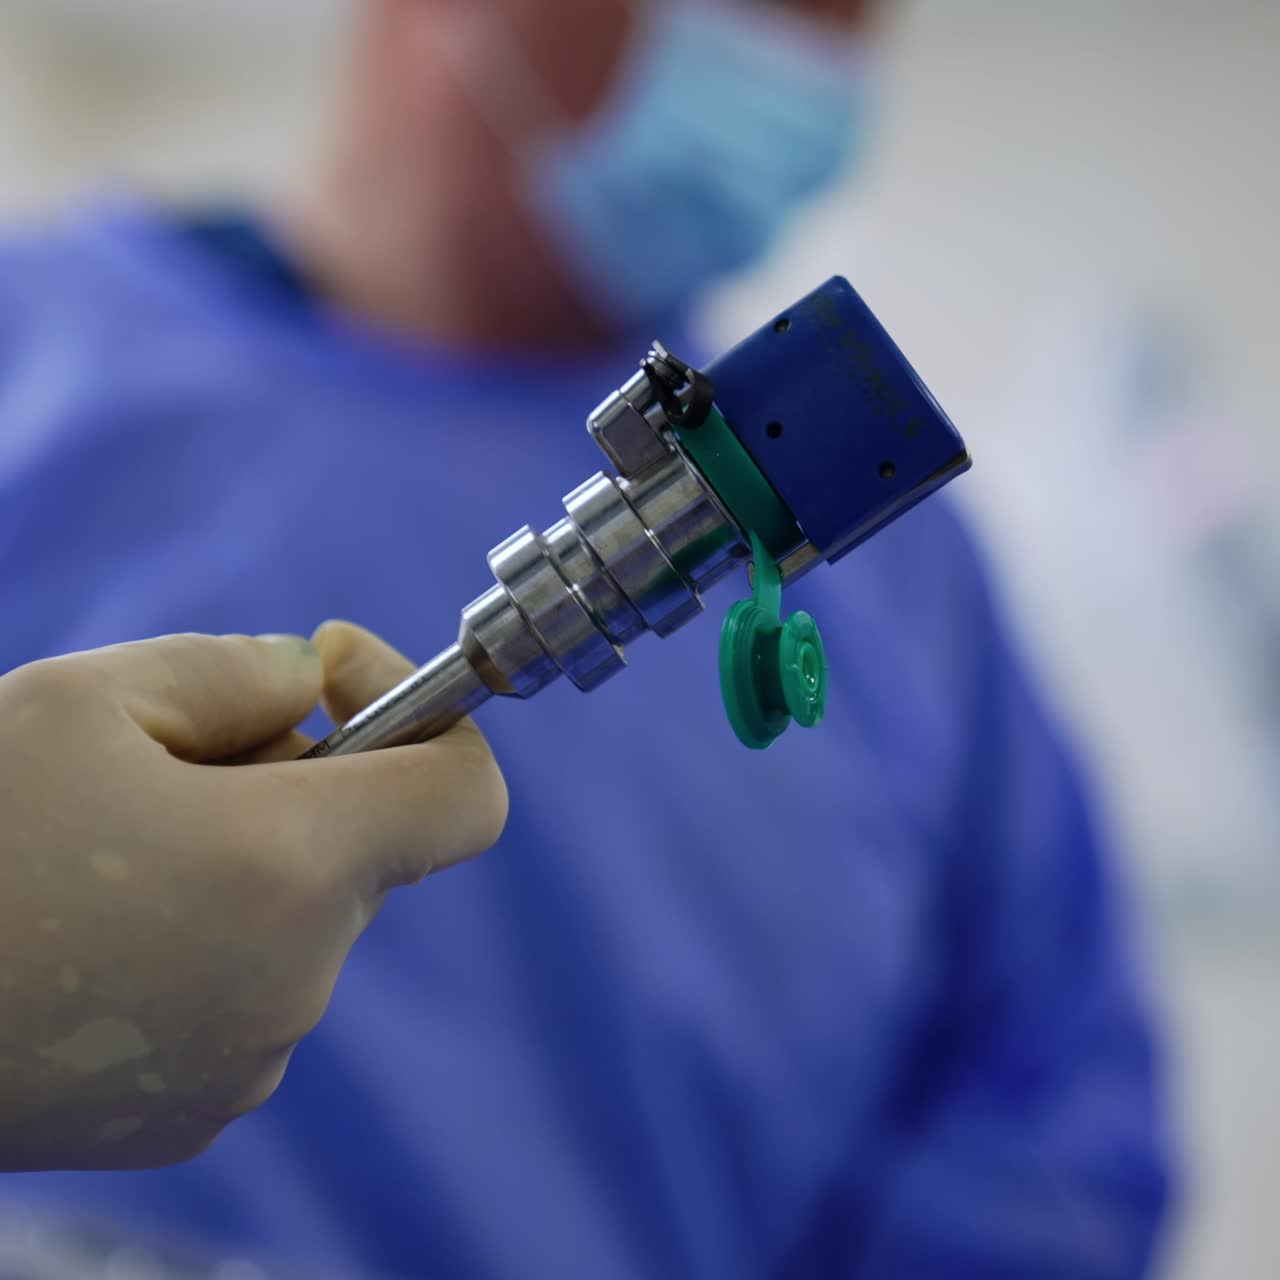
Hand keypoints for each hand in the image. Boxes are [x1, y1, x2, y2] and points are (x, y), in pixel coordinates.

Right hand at [0, 623, 505, 1170]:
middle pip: (365, 848)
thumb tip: (315, 688)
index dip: (428, 717)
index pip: (467, 793)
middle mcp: (297, 982)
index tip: (337, 680)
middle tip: (174, 765)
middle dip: (298, 786)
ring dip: (242, 866)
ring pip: (299, 919)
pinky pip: (246, 994)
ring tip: (106, 855)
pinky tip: (90, 935)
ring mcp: (247, 1064)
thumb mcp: (85, 698)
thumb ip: (238, 671)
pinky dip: (204, 945)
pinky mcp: (190, 1118)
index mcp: (294, 869)